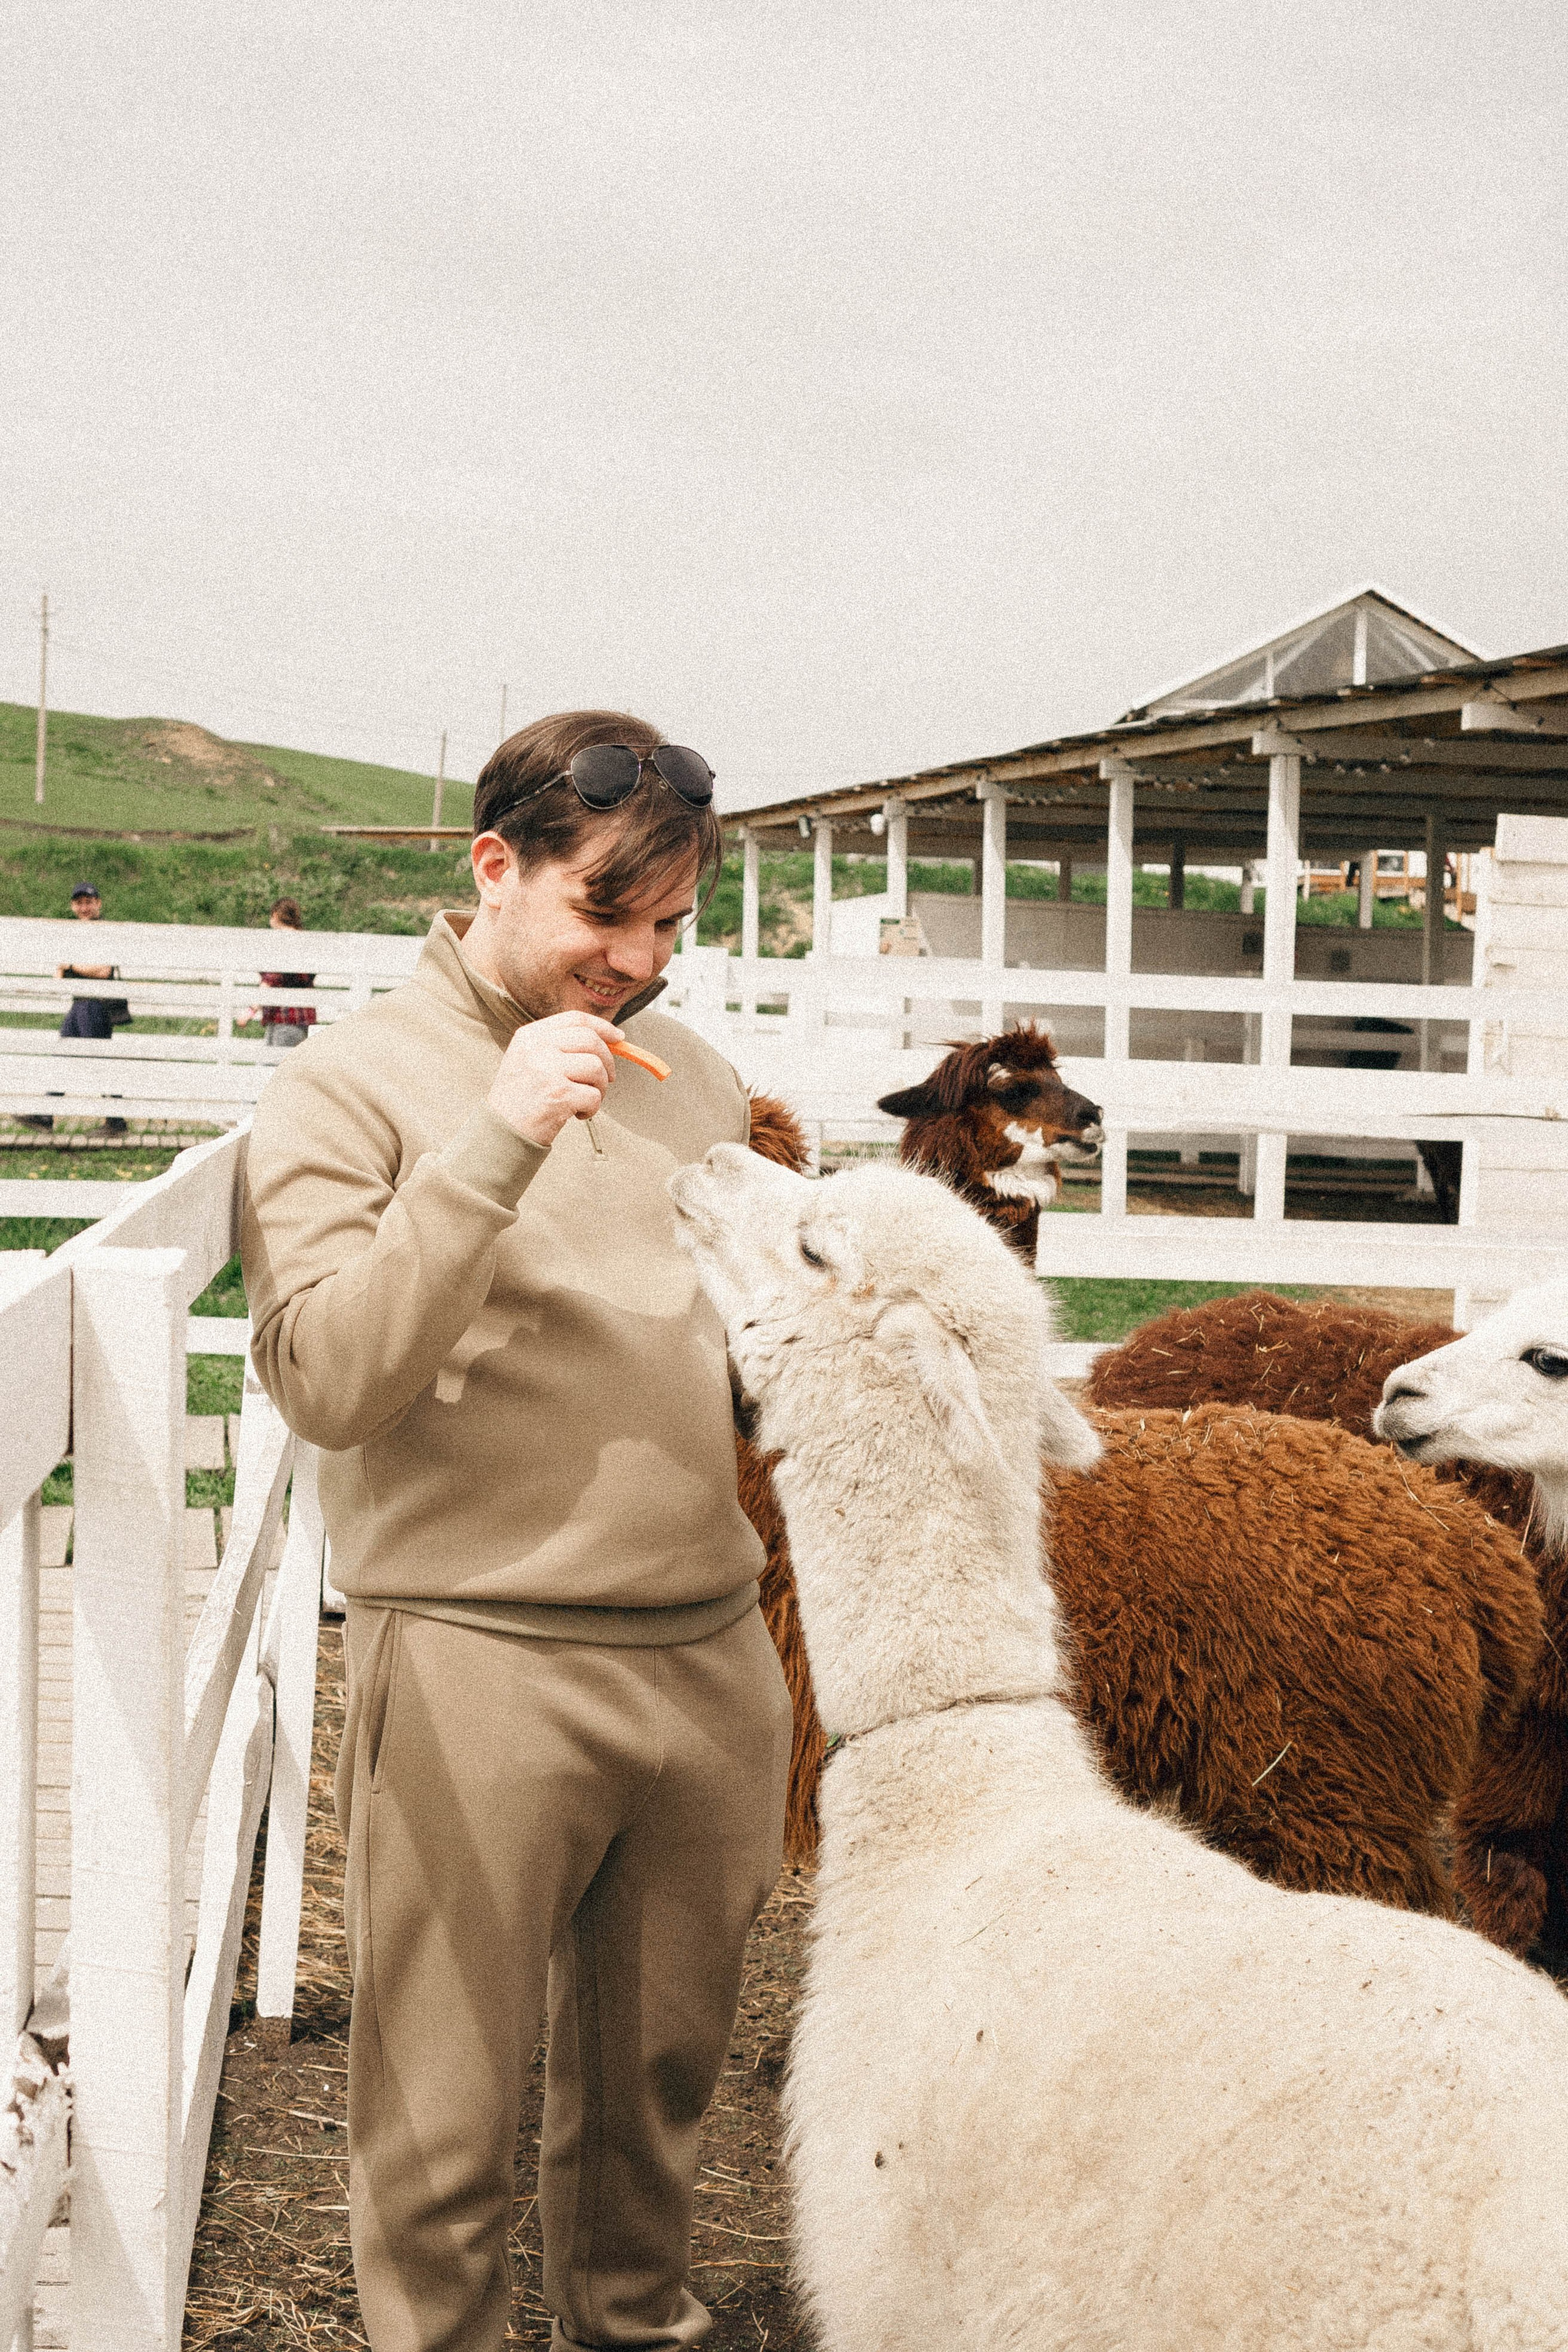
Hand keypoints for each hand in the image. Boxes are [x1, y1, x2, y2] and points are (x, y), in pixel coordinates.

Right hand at [487, 1012, 620, 1147]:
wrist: (501, 1131)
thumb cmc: (519, 1098)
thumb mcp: (528, 1059)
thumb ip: (558, 1046)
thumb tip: (606, 1041)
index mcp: (530, 1036)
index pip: (575, 1019)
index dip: (602, 1027)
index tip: (618, 1038)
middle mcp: (537, 1047)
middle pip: (591, 1040)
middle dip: (607, 1061)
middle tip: (608, 1079)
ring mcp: (548, 1069)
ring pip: (596, 1067)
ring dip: (599, 1088)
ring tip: (583, 1101)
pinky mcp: (559, 1094)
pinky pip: (594, 1095)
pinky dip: (592, 1108)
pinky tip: (576, 1114)